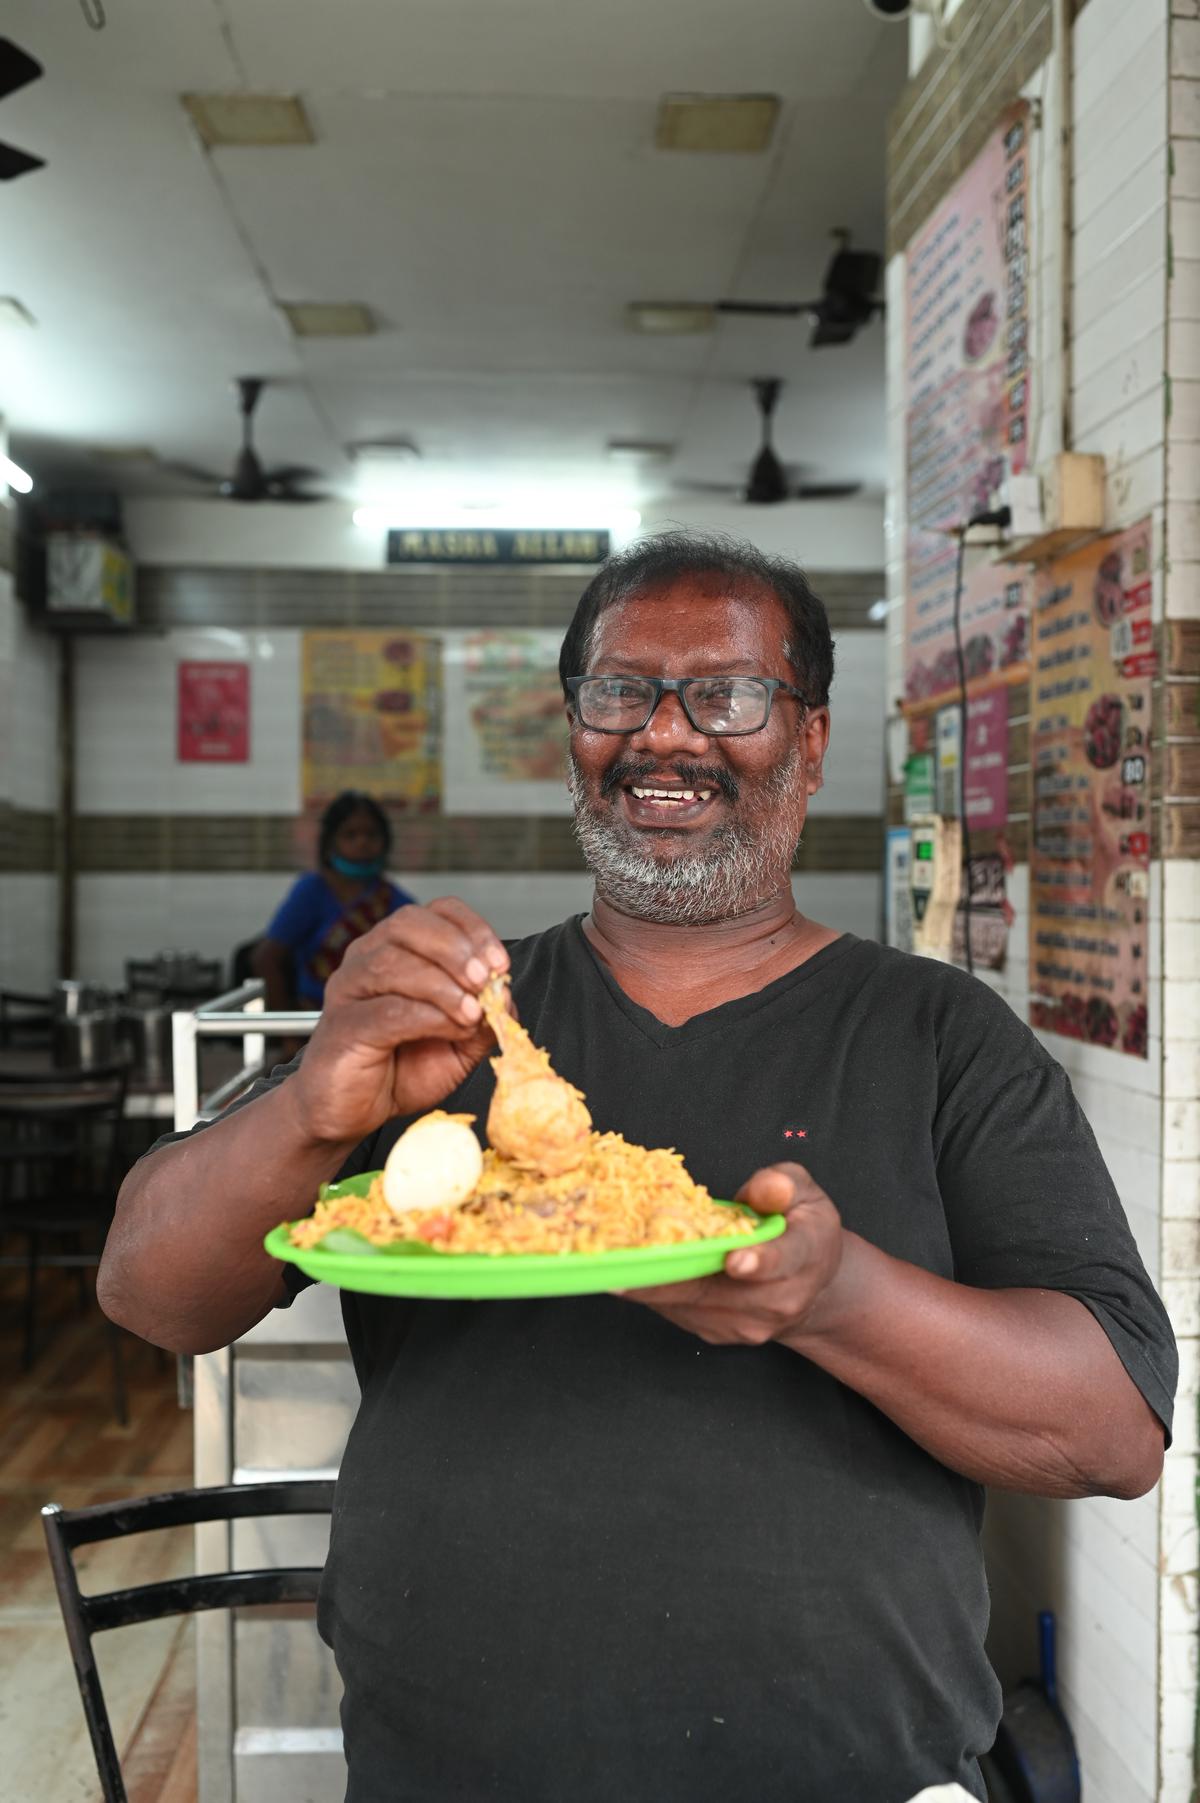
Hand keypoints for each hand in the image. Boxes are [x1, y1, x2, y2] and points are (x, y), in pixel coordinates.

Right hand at [285, 898, 508, 1145]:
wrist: (348, 1113)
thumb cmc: (397, 1071)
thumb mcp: (456, 1044)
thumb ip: (483, 1019)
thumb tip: (506, 997)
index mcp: (397, 950)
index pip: (436, 912)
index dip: (472, 929)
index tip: (499, 962)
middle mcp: (366, 958)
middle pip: (409, 925)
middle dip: (457, 949)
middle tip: (485, 980)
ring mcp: (349, 989)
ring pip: (395, 964)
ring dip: (444, 985)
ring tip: (472, 1012)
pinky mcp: (343, 1026)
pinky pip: (387, 1010)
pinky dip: (428, 1016)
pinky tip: (451, 1028)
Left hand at [616, 1164, 843, 1345]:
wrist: (813, 1287)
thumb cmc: (802, 1226)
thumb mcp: (803, 1190)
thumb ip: (781, 1183)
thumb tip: (764, 1188)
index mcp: (805, 1253)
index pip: (783, 1258)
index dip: (759, 1260)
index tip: (735, 1261)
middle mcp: (779, 1298)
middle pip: (717, 1289)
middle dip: (669, 1273)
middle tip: (624, 1256)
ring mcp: (748, 1323)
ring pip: (689, 1303)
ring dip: (648, 1283)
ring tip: (610, 1259)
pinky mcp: (720, 1334)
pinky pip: (678, 1312)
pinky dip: (652, 1291)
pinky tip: (627, 1270)